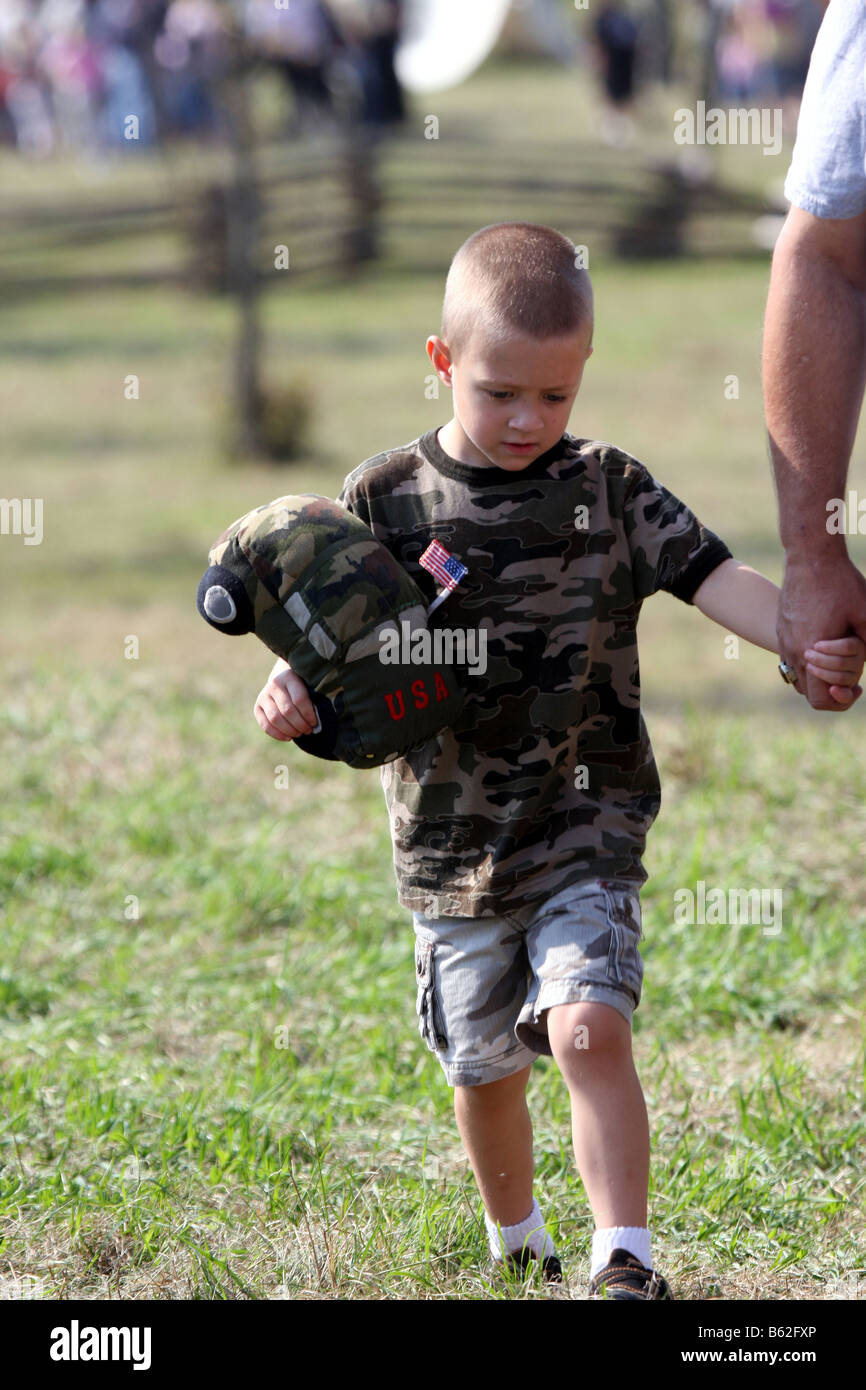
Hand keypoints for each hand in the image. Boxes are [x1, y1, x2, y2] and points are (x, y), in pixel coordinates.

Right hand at [253, 665, 317, 740]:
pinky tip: (288, 738)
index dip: (308, 715)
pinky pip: (265, 725)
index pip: (299, 699)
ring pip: (275, 718)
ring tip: (299, 734)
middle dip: (300, 724)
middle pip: (287, 710)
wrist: (284, 680)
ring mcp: (264, 695)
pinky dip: (277, 734)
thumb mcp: (308, 686)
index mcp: (289, 677)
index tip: (314, 722)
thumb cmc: (302, 686)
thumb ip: (312, 700)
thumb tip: (316, 724)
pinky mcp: (257, 706)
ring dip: (289, 730)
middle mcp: (274, 685)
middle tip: (308, 731)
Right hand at [777, 555, 865, 709]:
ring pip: (797, 678)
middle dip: (831, 689)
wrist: (810, 557)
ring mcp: (784, 641)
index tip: (857, 687)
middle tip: (852, 675)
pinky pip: (790, 659)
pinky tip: (823, 645)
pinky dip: (807, 662)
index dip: (840, 701)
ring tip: (837, 662)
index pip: (819, 700)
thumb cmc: (841, 584)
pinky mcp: (781, 630)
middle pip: (808, 692)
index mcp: (814, 653)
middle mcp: (794, 651)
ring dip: (817, 677)